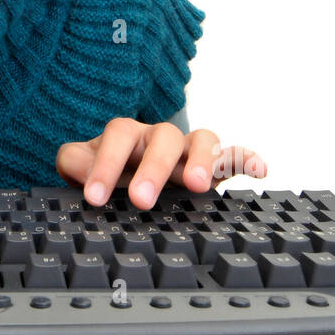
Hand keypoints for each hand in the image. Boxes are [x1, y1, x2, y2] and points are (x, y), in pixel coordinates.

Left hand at [56, 119, 265, 210]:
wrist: (128, 176)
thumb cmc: (106, 171)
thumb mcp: (83, 166)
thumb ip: (74, 162)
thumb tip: (77, 169)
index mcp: (127, 134)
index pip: (118, 136)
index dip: (106, 164)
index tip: (95, 197)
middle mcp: (160, 137)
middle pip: (163, 137)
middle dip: (153, 168)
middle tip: (141, 200)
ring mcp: (189, 150)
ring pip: (201, 140)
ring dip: (201, 160)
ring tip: (198, 185)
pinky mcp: (213, 165)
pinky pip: (233, 154)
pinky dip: (246, 157)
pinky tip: (260, 170)